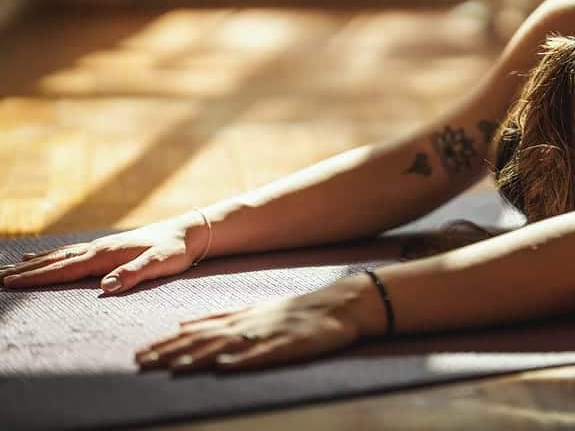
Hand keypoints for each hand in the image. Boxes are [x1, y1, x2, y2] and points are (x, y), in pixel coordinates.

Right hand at [0, 213, 209, 293]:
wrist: (188, 231)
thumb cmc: (175, 251)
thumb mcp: (160, 265)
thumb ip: (134, 275)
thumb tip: (107, 287)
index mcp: (106, 255)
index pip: (64, 269)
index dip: (37, 278)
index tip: (9, 284)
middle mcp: (98, 248)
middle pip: (54, 262)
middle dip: (24, 272)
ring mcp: (100, 246)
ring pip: (58, 257)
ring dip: (32, 264)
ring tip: (7, 270)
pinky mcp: (105, 248)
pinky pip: (69, 254)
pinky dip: (49, 257)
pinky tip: (39, 258)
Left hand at [135, 274, 385, 372]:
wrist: (337, 305)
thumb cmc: (294, 312)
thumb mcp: (252, 310)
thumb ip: (219, 318)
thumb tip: (181, 324)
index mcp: (237, 318)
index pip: (194, 333)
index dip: (166, 344)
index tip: (139, 354)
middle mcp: (247, 325)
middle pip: (203, 340)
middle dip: (170, 352)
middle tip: (141, 363)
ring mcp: (267, 334)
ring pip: (226, 347)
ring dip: (197, 358)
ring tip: (172, 368)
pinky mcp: (288, 345)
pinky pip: (262, 354)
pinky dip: (242, 360)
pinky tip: (224, 367)